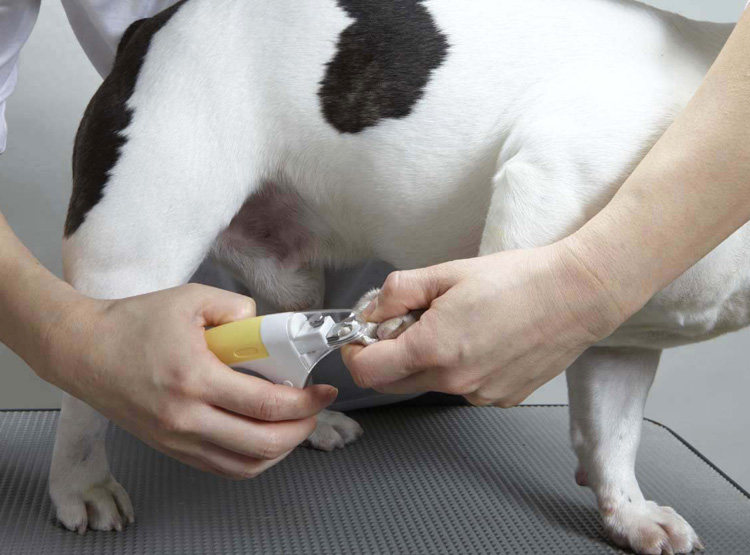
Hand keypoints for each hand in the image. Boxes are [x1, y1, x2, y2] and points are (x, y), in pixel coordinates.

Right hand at [38, 284, 336, 478]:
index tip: (324, 391)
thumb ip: (237, 308)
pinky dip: (252, 460)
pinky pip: (222, 468)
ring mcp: (177, 439)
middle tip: (315, 410)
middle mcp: (186, 418)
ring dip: (280, 450)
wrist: (82, 350)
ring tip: (295, 426)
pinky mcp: (171, 448)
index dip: (305, 402)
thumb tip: (266, 326)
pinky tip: (264, 439)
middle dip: (301, 429)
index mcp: (194, 379)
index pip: (266, 404)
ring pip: (245, 465)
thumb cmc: (133, 323)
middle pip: (262, 444)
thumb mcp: (190, 299)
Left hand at [342, 241, 629, 406]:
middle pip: (393, 383)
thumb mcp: (447, 273)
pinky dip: (458, 368)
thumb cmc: (517, 279)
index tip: (363, 336)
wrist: (576, 296)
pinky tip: (482, 340)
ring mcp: (478, 395)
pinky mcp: (499, 399)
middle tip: (407, 324)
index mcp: (433, 348)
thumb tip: (371, 312)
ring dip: (425, 361)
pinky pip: (461, 388)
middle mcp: (453, 381)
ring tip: (455, 325)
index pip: (367, 371)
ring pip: (428, 384)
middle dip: (387, 357)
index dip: (355, 352)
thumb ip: (398, 292)